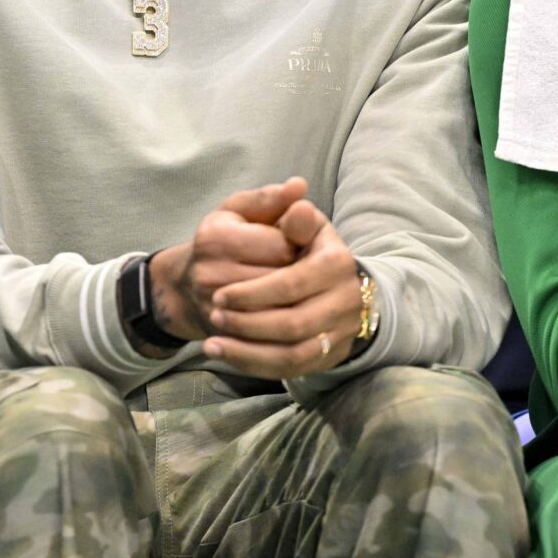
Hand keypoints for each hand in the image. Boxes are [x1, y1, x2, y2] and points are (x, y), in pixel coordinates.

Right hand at [148, 179, 304, 340]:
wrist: (185, 288)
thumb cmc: (222, 240)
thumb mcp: (240, 211)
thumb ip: (270, 199)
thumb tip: (300, 185)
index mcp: (216, 237)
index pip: (281, 246)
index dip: (300, 247)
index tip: (300, 246)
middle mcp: (210, 274)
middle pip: (281, 280)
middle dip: (301, 277)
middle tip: (307, 273)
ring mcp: (213, 309)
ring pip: (277, 311)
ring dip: (296, 303)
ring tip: (299, 292)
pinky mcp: (221, 335)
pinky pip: (265, 335)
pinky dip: (284, 328)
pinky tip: (289, 314)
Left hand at [201, 198, 361, 379]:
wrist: (331, 284)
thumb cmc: (298, 245)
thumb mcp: (289, 218)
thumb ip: (282, 205)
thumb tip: (294, 188)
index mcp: (336, 260)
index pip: (292, 282)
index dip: (252, 292)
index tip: (219, 294)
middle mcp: (345, 298)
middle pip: (292, 322)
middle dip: (247, 322)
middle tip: (214, 315)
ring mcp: (340, 331)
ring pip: (292, 352)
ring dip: (248, 351)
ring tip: (212, 342)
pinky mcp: (329, 355)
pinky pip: (292, 369)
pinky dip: (256, 365)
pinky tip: (225, 356)